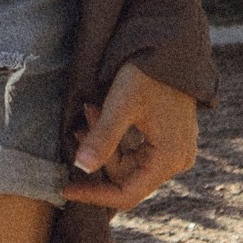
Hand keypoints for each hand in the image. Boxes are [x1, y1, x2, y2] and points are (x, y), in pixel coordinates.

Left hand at [65, 61, 199, 212]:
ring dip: (105, 142)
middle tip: (80, 122)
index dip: (94, 194)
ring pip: (130, 163)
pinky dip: (116, 138)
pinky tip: (100, 115)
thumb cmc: (148, 72)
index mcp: (168, 159)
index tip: (65, 188)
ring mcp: (175, 150)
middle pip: (127, 177)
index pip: (126, 194)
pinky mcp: (170, 139)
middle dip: (98, 154)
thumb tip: (81, 167)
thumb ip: (103, 137)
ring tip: (89, 111)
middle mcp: (176, 161)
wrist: (171, 47)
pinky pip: (137, 150)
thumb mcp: (122, 103)